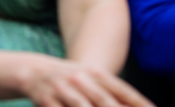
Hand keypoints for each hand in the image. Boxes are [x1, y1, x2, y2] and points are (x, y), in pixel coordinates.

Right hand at [21, 56, 152, 106]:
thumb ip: (113, 94)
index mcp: (96, 73)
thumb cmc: (72, 80)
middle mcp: (80, 79)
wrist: (34, 71)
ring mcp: (63, 89)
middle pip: (104, 101)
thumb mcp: (92, 80)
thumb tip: (140, 106)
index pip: (122, 90)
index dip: (139, 103)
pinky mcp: (46, 99)